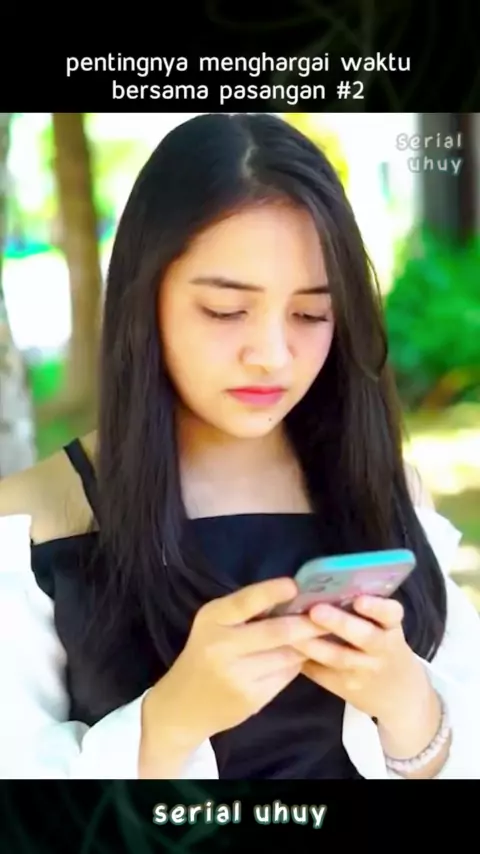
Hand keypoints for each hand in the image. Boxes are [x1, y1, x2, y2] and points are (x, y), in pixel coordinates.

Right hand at [143, 577, 322, 753]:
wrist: (184, 705)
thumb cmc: (204, 654)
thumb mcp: (214, 625)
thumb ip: (245, 612)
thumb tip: (292, 597)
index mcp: (212, 620)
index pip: (245, 602)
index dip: (272, 592)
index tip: (294, 585)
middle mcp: (222, 646)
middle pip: (276, 632)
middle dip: (307, 623)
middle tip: (330, 614)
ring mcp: (238, 675)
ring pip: (287, 655)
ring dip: (307, 644)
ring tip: (322, 633)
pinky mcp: (252, 698)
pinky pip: (286, 675)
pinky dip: (297, 663)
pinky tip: (300, 657)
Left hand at [292, 596, 433, 727]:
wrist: (399, 696)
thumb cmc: (383, 646)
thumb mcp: (385, 628)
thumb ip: (364, 610)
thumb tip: (322, 582)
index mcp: (391, 627)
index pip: (391, 614)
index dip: (377, 607)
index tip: (359, 600)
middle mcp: (381, 649)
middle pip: (365, 637)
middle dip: (340, 623)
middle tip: (315, 611)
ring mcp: (364, 671)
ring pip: (339, 658)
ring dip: (313, 644)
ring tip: (289, 629)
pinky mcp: (345, 687)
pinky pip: (322, 673)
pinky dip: (303, 659)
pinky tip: (284, 648)